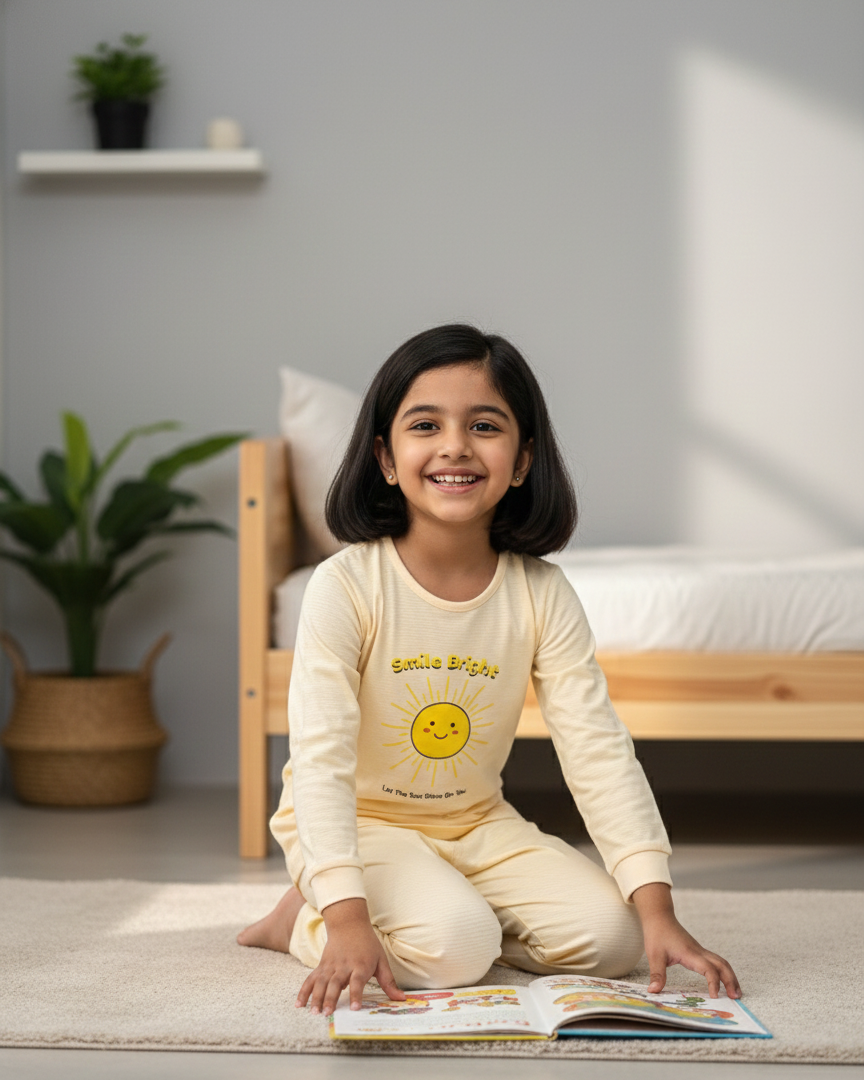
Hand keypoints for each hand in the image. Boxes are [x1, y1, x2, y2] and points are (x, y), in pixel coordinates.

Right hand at [295, 897, 405, 1014]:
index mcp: (360, 966)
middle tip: (327, 1013)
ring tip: (314, 1012)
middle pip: (336, 983)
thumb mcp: (381, 960)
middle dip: (331, 998)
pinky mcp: (321, 966)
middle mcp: (344, 966)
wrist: (349, 923)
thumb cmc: (367, 944)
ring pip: (321, 982)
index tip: (355, 1008)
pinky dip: (304, 992)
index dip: (356, 995)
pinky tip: (299, 1004)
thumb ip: (388, 981)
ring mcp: (330, 966)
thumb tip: (401, 998)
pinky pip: (310, 979)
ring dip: (316, 997)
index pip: (358, 982)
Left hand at [632, 883, 740, 999]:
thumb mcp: (654, 955)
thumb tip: (653, 991)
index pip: (709, 969)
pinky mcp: (698, 951)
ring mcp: (700, 950)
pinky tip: (723, 981)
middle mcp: (699, 951)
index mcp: (690, 953)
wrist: (659, 916)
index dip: (714, 983)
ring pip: (721, 962)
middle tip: (736, 998)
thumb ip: (657, 974)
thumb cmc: (657, 934)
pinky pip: (715, 961)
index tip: (714, 997)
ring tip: (735, 992)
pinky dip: (723, 971)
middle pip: (722, 965)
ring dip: (730, 976)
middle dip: (731, 981)